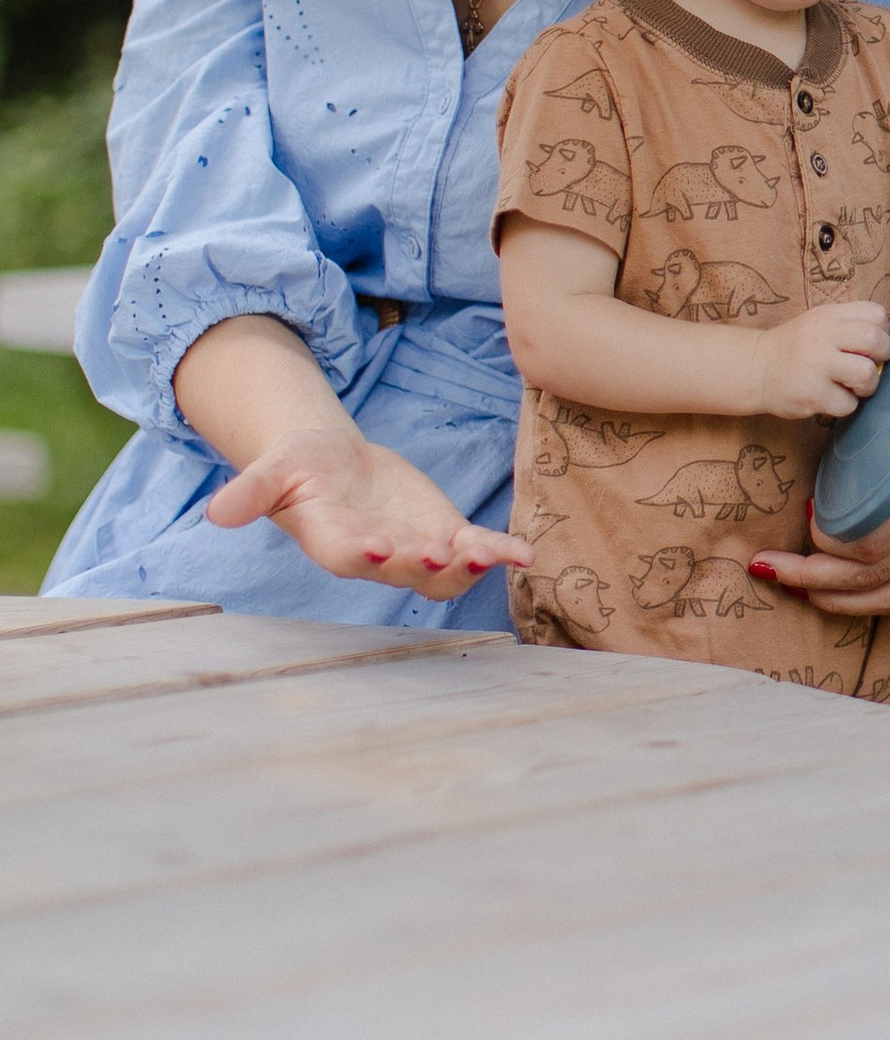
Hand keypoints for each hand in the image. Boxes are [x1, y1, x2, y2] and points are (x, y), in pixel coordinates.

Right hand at [206, 421, 530, 600]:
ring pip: (444, 573)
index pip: (348, 554)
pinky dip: (499, 552)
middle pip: (402, 569)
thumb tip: (214, 511)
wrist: (333, 465)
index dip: (364, 554)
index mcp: (334, 541)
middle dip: (422, 564)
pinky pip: (474, 549)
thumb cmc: (298, 469)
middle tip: (441, 555)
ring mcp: (414, 549)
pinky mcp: (444, 533)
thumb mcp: (272, 470)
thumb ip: (249, 492)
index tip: (377, 547)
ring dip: (468, 567)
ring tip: (493, 555)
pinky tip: (525, 553)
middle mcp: (377, 554)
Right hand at [750, 297, 889, 420]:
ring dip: (867, 385)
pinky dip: (845, 405)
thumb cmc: (795, 347)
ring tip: (852, 386)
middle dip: (882, 357)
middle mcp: (822, 336)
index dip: (881, 331)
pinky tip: (831, 398)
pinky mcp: (811, 394)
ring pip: (867, 374)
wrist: (755, 368)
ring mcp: (816, 366)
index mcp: (828, 315)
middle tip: (869, 366)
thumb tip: (886, 343)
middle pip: (876, 341)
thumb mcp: (819, 322)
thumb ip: (849, 325)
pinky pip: (848, 404)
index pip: (876, 314)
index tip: (870, 345)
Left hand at [757, 334, 889, 616]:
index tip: (801, 523)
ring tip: (798, 588)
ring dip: (838, 600)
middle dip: (811, 579)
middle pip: (871, 580)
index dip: (823, 548)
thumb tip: (829, 413)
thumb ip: (886, 409)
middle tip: (769, 566)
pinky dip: (874, 599)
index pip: (868, 547)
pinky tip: (844, 592)